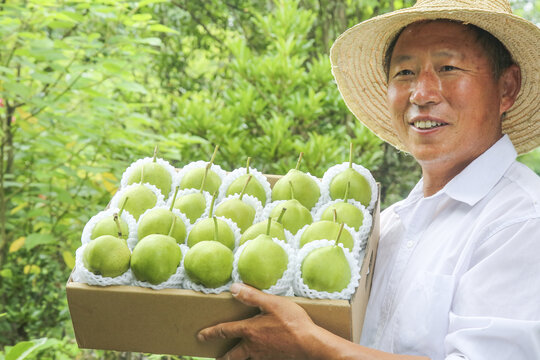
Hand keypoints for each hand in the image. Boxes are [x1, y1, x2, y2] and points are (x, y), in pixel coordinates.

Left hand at [197, 283, 320, 359]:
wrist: (309, 344)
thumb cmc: (292, 322)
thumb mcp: (272, 303)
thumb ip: (252, 296)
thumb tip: (233, 288)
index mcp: (249, 331)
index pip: (225, 331)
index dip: (211, 333)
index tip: (200, 336)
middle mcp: (253, 347)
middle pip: (232, 355)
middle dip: (223, 357)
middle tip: (217, 358)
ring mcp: (263, 356)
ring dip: (238, 359)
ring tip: (236, 358)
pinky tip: (260, 356)